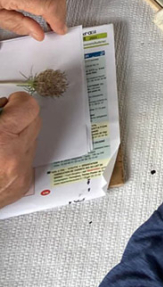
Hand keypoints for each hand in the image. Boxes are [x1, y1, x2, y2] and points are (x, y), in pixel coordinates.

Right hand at [0, 93, 40, 209]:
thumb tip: (2, 104)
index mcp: (2, 139)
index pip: (28, 107)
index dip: (18, 101)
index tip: (9, 103)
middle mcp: (14, 158)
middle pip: (35, 120)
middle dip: (20, 117)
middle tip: (3, 120)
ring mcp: (20, 173)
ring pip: (32, 140)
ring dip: (18, 136)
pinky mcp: (21, 185)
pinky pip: (27, 160)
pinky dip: (16, 155)